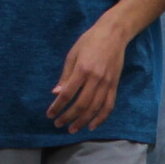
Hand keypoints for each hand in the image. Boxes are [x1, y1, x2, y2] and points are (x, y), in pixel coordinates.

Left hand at [47, 15, 128, 132]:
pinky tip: (92, 125)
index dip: (58, 106)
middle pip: (81, 104)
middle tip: (58, 124)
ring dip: (82, 121)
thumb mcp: (73, 54)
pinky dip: (101, 118)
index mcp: (82, 69)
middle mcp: (95, 79)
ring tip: (72, 129)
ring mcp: (107, 83)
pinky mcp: (115, 85)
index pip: (68, 94)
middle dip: (68, 117)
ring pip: (94, 108)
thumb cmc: (89, 41)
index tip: (50, 115)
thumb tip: (56, 93)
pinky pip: (109, 106)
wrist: (113, 34)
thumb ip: (65, 75)